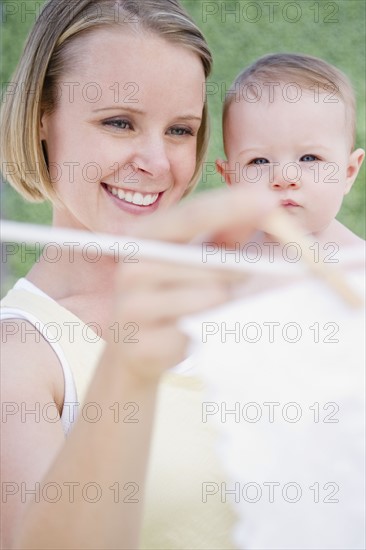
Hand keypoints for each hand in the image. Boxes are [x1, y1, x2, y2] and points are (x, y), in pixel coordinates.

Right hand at [109, 187, 272, 380]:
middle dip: (238, 266)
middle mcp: (132, 268)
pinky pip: (201, 329)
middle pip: (207, 260)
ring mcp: (133, 307)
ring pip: (211, 295)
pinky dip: (208, 327)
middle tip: (246, 274)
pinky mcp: (145, 344)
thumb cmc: (173, 291)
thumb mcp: (197, 255)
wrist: (134, 346)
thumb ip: (227, 231)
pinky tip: (190, 330)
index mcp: (143, 237)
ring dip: (225, 300)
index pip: (191, 216)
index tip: (268, 201)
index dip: (230, 207)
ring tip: (208, 306)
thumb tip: (263, 203)